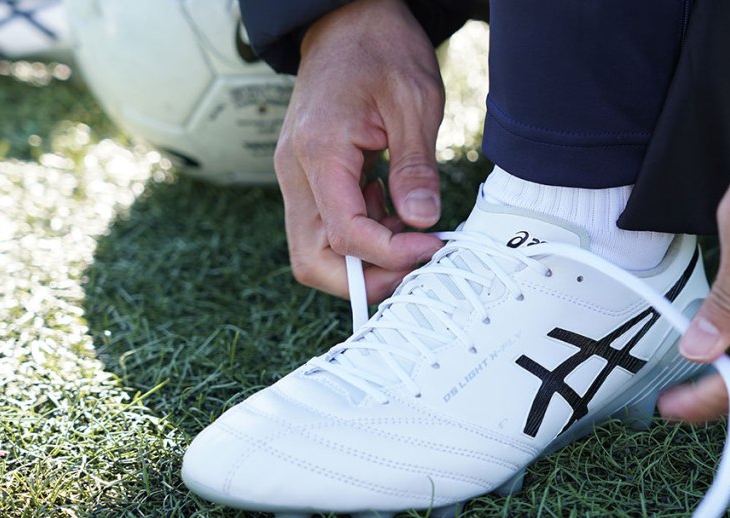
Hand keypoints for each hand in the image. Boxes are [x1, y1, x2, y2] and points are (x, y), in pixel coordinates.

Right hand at [274, 0, 444, 301]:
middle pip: (312, 261)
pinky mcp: (309, 180)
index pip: (346, 234)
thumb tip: (422, 220)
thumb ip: (415, 166)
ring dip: (364, 260)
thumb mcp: (413, 102)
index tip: (432, 243)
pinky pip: (326, 230)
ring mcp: (298, 179)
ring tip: (407, 232)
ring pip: (316, 252)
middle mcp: (297, 173)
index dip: (391, 253)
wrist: (349, 21)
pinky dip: (361, 238)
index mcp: (319, 153)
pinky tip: (393, 212)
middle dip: (364, 279)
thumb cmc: (380, 50)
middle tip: (413, 267)